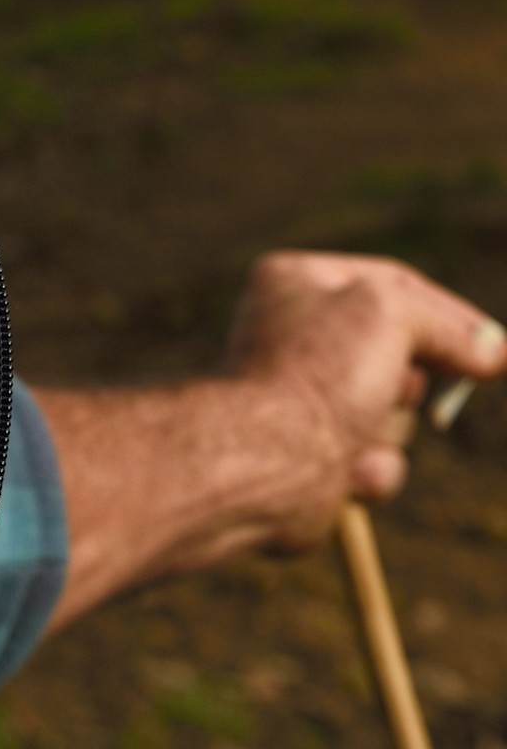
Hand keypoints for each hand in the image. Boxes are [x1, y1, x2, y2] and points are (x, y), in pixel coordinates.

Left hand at [34, 251, 506, 631]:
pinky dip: (371, 466)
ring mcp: (304, 394)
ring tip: (353, 430)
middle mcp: (296, 332)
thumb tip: (493, 348)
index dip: (449, 313)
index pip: (393, 282)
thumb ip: (446, 324)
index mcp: (298, 280)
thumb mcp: (391, 316)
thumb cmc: (317, 372)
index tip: (496, 346)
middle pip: (398, 351)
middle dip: (408, 380)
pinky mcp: (314, 453)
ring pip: (393, 410)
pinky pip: (377, 456)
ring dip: (388, 427)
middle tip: (396, 387)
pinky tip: (344, 469)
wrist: (267, 462)